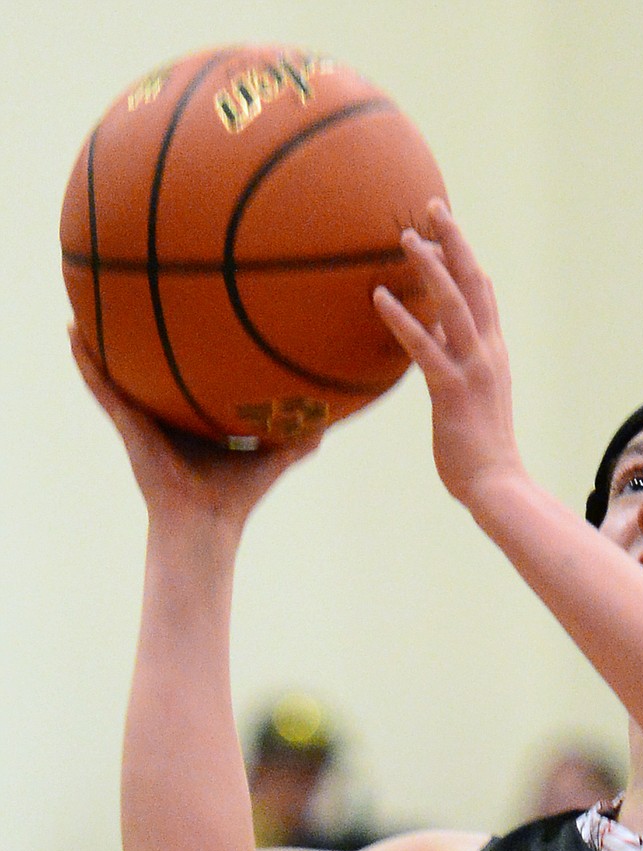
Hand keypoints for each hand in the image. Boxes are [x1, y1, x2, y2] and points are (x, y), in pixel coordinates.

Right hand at [69, 328, 319, 538]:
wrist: (207, 523)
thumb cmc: (237, 497)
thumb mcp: (271, 456)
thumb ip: (298, 438)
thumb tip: (329, 419)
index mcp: (192, 420)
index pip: (187, 379)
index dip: (186, 353)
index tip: (187, 315)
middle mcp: (164, 415)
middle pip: (148, 369)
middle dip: (137, 338)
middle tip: (128, 293)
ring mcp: (142, 419)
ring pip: (116, 372)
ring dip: (99, 341)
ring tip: (82, 303)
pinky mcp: (128, 425)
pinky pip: (102, 388)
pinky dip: (86, 363)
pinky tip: (71, 332)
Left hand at [371, 201, 523, 513]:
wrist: (497, 484)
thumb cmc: (481, 451)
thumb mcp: (473, 399)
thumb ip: (456, 366)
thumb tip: (433, 342)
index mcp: (494, 353)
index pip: (483, 294)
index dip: (465, 258)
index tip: (445, 229)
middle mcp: (488, 353)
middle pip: (473, 283)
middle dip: (454, 241)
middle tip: (433, 206)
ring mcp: (472, 369)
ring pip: (453, 304)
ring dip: (430, 267)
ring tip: (406, 237)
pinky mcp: (451, 390)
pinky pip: (423, 347)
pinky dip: (401, 319)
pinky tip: (379, 297)